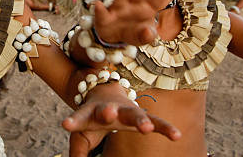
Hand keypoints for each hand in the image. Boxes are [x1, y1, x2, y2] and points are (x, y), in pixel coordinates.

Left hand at [62, 83, 180, 156]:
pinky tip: (177, 136)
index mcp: (90, 112)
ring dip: (139, 120)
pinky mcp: (142, 115)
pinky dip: (165, 128)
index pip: (80, 117)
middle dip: (109, 112)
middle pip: (109, 110)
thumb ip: (78, 151)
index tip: (65, 124)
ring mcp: (126, 110)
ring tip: (146, 128)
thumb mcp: (81, 131)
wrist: (106, 92)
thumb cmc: (92, 117)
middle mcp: (109, 108)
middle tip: (109, 114)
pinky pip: (156, 121)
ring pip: (134, 113)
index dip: (73, 121)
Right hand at [93, 0, 157, 45]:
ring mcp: (119, 8)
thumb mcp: (142, 37)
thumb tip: (150, 32)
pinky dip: (100, 10)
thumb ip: (147, 36)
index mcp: (147, 8)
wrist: (113, 37)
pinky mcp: (105, 17)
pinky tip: (98, 5)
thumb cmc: (133, 32)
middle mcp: (134, 4)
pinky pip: (102, 14)